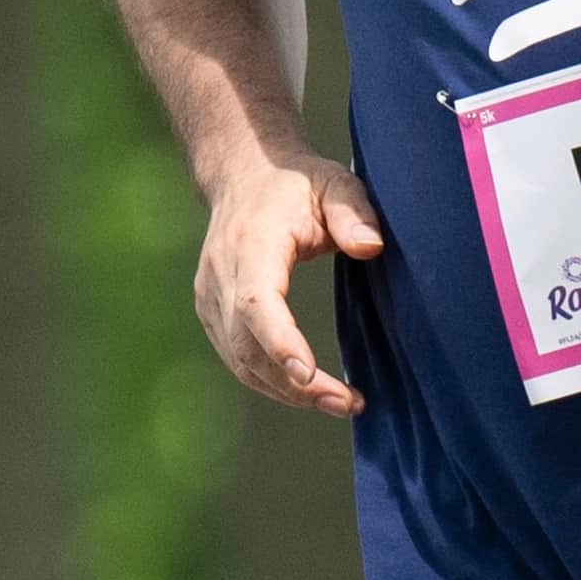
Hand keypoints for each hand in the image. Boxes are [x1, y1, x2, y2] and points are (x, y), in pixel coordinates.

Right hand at [195, 151, 383, 416]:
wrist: (246, 175)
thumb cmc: (299, 183)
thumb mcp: (338, 183)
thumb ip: (356, 213)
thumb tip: (371, 248)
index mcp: (251, 245)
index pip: (256, 302)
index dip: (279, 341)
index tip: (307, 373)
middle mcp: (220, 275)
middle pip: (248, 343)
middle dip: (295, 382)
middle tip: (346, 403)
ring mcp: (209, 297)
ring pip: (240, 360)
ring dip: (286, 391)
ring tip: (339, 404)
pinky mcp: (212, 312)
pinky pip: (238, 357)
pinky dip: (270, 380)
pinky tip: (309, 392)